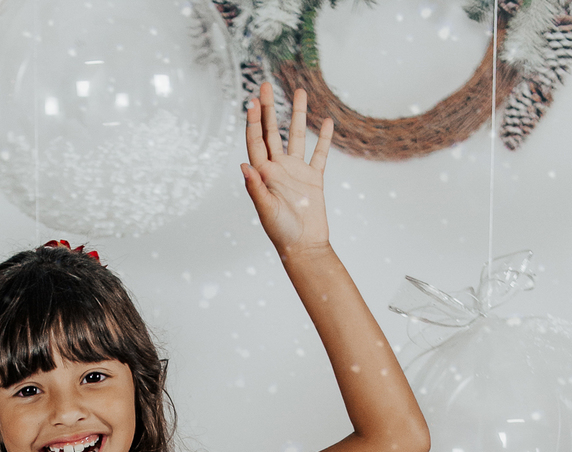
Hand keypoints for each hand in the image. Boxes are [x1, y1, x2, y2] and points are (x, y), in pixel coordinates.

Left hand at [241, 83, 332, 256]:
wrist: (304, 247)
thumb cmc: (282, 233)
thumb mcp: (267, 211)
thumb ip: (256, 189)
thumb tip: (244, 166)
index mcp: (264, 175)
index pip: (257, 142)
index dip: (254, 122)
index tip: (252, 102)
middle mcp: (278, 169)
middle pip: (272, 132)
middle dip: (269, 109)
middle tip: (266, 85)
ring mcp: (296, 172)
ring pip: (296, 137)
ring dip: (297, 115)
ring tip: (300, 92)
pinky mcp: (313, 179)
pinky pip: (319, 154)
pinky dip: (323, 139)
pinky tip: (327, 122)